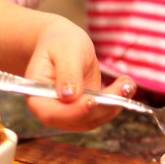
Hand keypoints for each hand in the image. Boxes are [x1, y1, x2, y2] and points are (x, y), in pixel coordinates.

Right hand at [23, 15, 136, 131]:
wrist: (64, 43)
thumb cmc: (59, 43)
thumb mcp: (63, 51)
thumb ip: (66, 72)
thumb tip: (69, 96)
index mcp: (37, 96)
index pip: (51, 113)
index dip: (72, 112)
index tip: (91, 101)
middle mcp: (52, 110)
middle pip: (76, 120)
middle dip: (102, 107)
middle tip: (124, 88)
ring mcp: (69, 113)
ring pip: (93, 119)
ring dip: (114, 105)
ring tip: (128, 84)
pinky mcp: (85, 110)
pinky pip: (101, 112)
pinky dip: (116, 102)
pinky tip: (126, 86)